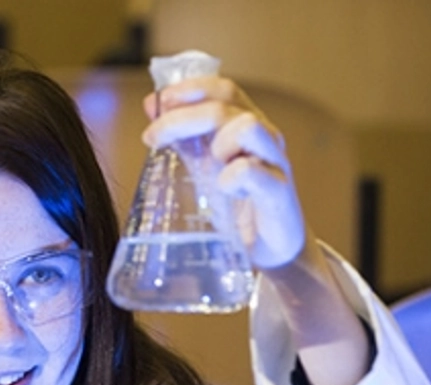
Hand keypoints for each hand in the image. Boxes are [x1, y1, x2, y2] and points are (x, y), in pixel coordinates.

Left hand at [141, 76, 306, 270]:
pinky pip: (251, 171)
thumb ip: (182, 135)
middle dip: (180, 118)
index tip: (158, 102)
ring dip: (217, 143)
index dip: (190, 88)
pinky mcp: (278, 192)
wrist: (268, 249)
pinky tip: (224, 190)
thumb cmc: (237, 204)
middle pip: (224, 106)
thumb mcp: (203, 165)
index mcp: (246, 125)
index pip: (223, 89)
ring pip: (247, 126)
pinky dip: (230, 178)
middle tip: (152, 138)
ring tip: (209, 167)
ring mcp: (274, 162)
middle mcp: (264, 136)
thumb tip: (152, 103)